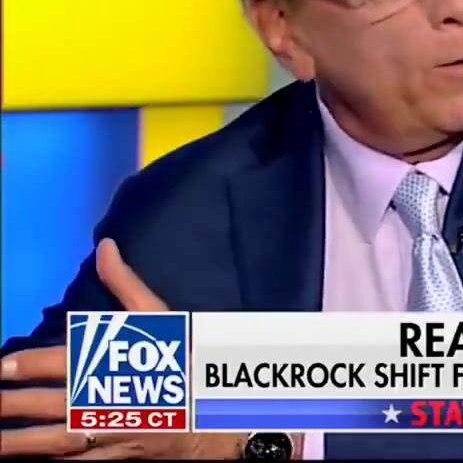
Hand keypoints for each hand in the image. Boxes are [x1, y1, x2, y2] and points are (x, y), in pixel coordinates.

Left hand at [0, 239, 249, 458]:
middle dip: (14, 404)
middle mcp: (111, 400)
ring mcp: (111, 435)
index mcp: (119, 363)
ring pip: (55, 441)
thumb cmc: (185, 362)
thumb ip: (126, 284)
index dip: (28, 367)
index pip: (65, 364)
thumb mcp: (161, 319)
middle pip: (52, 404)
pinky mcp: (114, 458)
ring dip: (19, 442)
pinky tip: (25, 462)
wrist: (218, 414)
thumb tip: (104, 247)